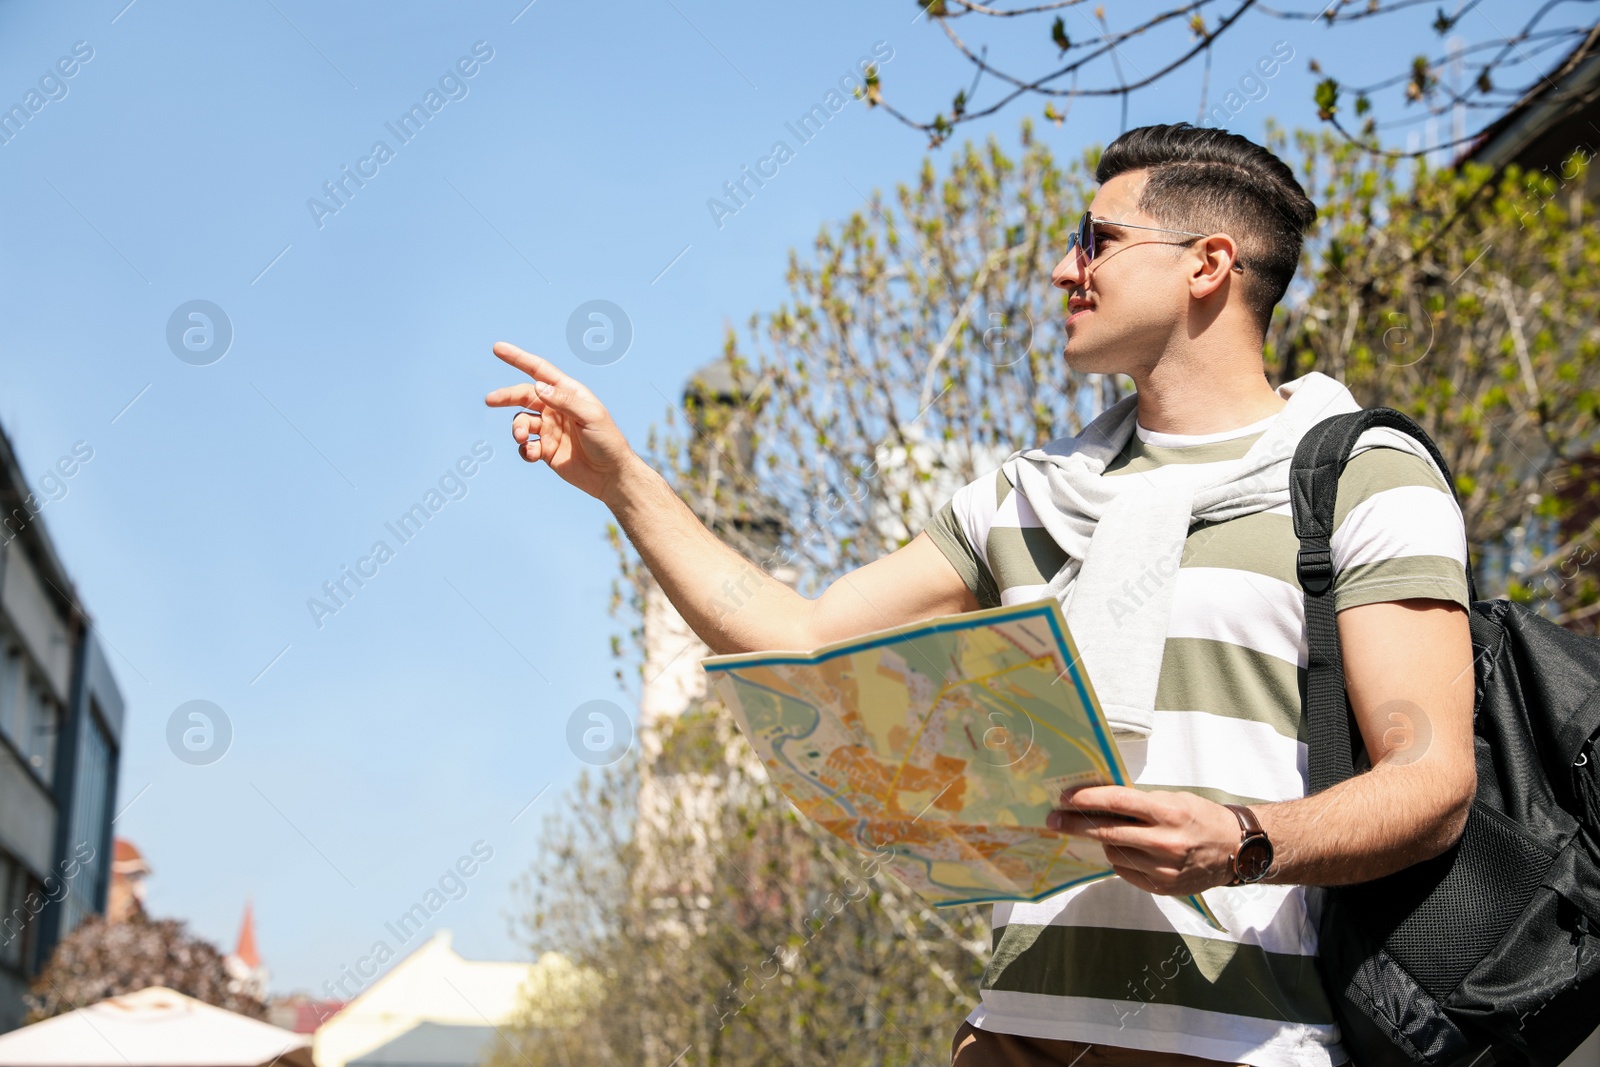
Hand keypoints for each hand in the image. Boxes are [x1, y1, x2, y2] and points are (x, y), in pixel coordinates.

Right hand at [485, 342, 635, 501]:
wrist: (610, 475)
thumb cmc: (607, 440)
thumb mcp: (590, 416)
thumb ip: (564, 401)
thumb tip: (538, 386)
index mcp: (568, 393)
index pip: (539, 371)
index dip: (518, 358)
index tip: (497, 348)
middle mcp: (556, 408)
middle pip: (523, 396)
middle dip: (505, 397)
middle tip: (490, 400)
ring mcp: (549, 429)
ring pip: (522, 422)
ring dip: (518, 428)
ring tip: (522, 437)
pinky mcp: (545, 450)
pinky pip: (526, 446)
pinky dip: (524, 449)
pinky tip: (533, 454)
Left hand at [1046, 785, 1241, 895]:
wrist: (1236, 850)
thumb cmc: (1201, 818)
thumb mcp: (1174, 800)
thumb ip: (1140, 803)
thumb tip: (1100, 801)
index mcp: (1168, 812)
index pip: (1117, 801)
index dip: (1087, 798)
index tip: (1064, 798)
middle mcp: (1164, 841)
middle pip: (1107, 831)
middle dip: (1075, 825)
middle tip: (1053, 821)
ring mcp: (1163, 868)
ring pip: (1113, 853)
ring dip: (1103, 841)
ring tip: (1106, 833)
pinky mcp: (1162, 886)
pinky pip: (1125, 871)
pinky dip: (1119, 858)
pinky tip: (1126, 850)